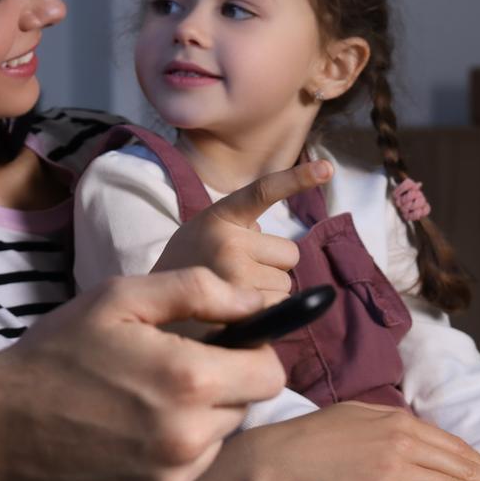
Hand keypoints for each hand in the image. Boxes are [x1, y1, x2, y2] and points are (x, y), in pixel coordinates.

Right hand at [0, 268, 285, 480]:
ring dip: (191, 423)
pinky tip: (122, 437)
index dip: (249, 354)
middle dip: (216, 387)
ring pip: (214, 442)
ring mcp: (172, 479)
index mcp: (188, 380)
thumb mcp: (117, 298)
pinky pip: (184, 475)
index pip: (269, 374)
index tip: (218, 348)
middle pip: (242, 408)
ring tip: (134, 405)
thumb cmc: (54, 353)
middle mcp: (189, 438)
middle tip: (159, 373)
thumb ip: (196, 291)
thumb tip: (255, 302)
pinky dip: (165, 457)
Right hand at [155, 160, 331, 306]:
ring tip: (231, 293)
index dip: (296, 179)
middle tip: (234, 273)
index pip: (262, 192)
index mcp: (219, 216)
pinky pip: (280, 305)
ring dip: (266, 290)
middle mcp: (228, 241)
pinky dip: (265, 311)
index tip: (326, 169)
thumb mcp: (206, 234)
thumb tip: (286, 254)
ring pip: (287, 283)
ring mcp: (235, 275)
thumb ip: (242, 232)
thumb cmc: (189, 268)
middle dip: (271, 266)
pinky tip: (238, 311)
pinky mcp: (240, 307)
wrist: (153, 306)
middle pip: (289, 254)